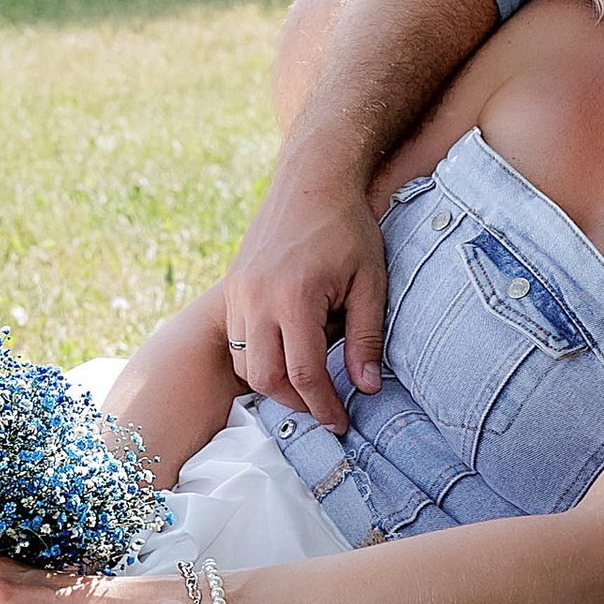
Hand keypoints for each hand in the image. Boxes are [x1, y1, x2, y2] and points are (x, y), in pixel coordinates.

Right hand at [220, 150, 386, 431]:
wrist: (311, 180)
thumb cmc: (347, 228)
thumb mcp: (370, 282)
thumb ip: (366, 337)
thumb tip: (365, 388)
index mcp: (295, 298)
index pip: (305, 375)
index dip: (324, 407)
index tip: (340, 424)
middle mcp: (257, 298)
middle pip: (265, 379)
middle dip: (295, 402)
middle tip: (324, 407)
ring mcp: (239, 292)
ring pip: (245, 362)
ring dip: (274, 381)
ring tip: (308, 379)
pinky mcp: (232, 287)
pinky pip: (238, 339)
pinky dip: (259, 356)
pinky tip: (287, 350)